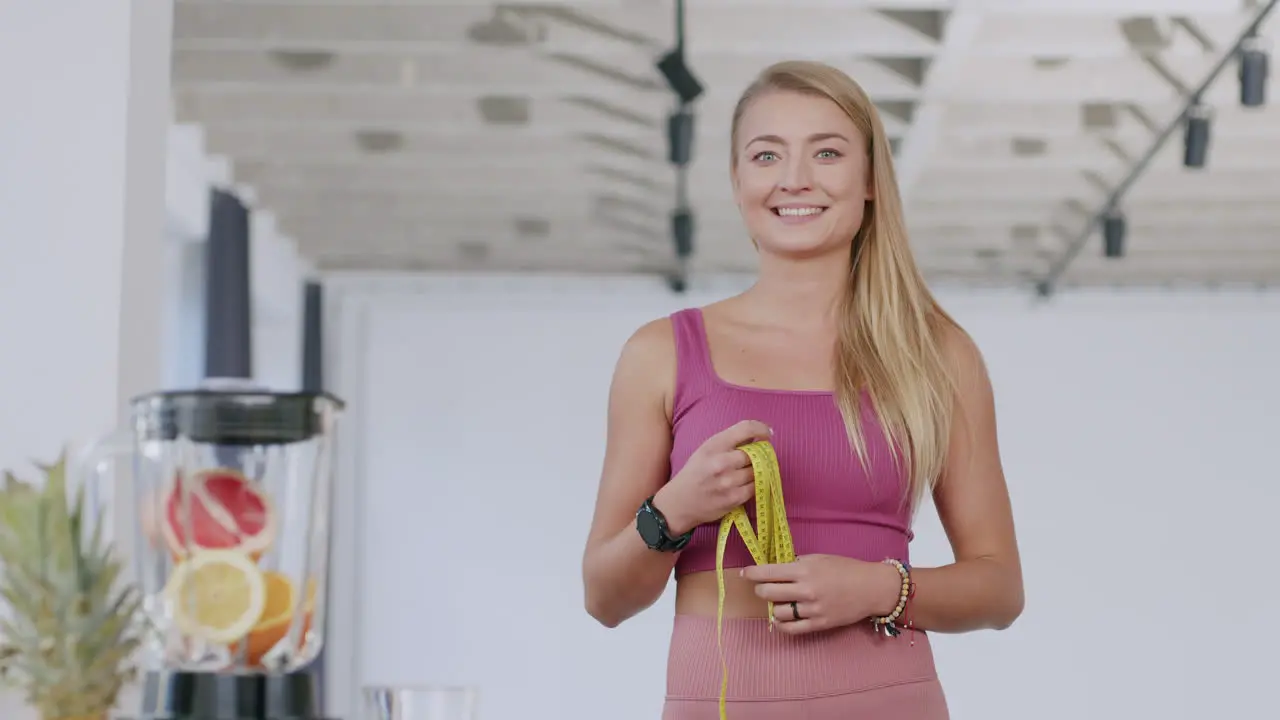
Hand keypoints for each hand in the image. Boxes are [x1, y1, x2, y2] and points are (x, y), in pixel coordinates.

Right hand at [653, 420, 772, 533]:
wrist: (680, 502)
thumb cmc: (695, 473)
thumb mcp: (706, 450)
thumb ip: (729, 443)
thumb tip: (757, 437)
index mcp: (713, 445)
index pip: (745, 428)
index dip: (761, 428)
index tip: (767, 434)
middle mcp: (721, 462)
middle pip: (755, 452)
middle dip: (760, 455)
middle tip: (758, 457)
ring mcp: (728, 482)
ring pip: (758, 471)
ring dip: (758, 471)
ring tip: (749, 472)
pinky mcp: (734, 499)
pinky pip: (755, 487)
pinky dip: (754, 485)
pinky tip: (746, 484)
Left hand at [741, 554, 902, 634]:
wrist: (871, 588)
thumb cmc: (846, 568)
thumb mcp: (819, 558)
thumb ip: (797, 563)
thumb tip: (776, 568)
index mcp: (804, 569)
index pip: (768, 572)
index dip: (752, 573)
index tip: (745, 573)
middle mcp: (805, 590)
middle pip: (767, 592)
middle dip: (760, 589)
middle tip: (762, 587)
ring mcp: (811, 609)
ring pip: (777, 612)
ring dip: (772, 606)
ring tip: (778, 601)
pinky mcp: (818, 624)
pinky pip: (791, 628)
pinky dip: (781, 624)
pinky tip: (781, 617)